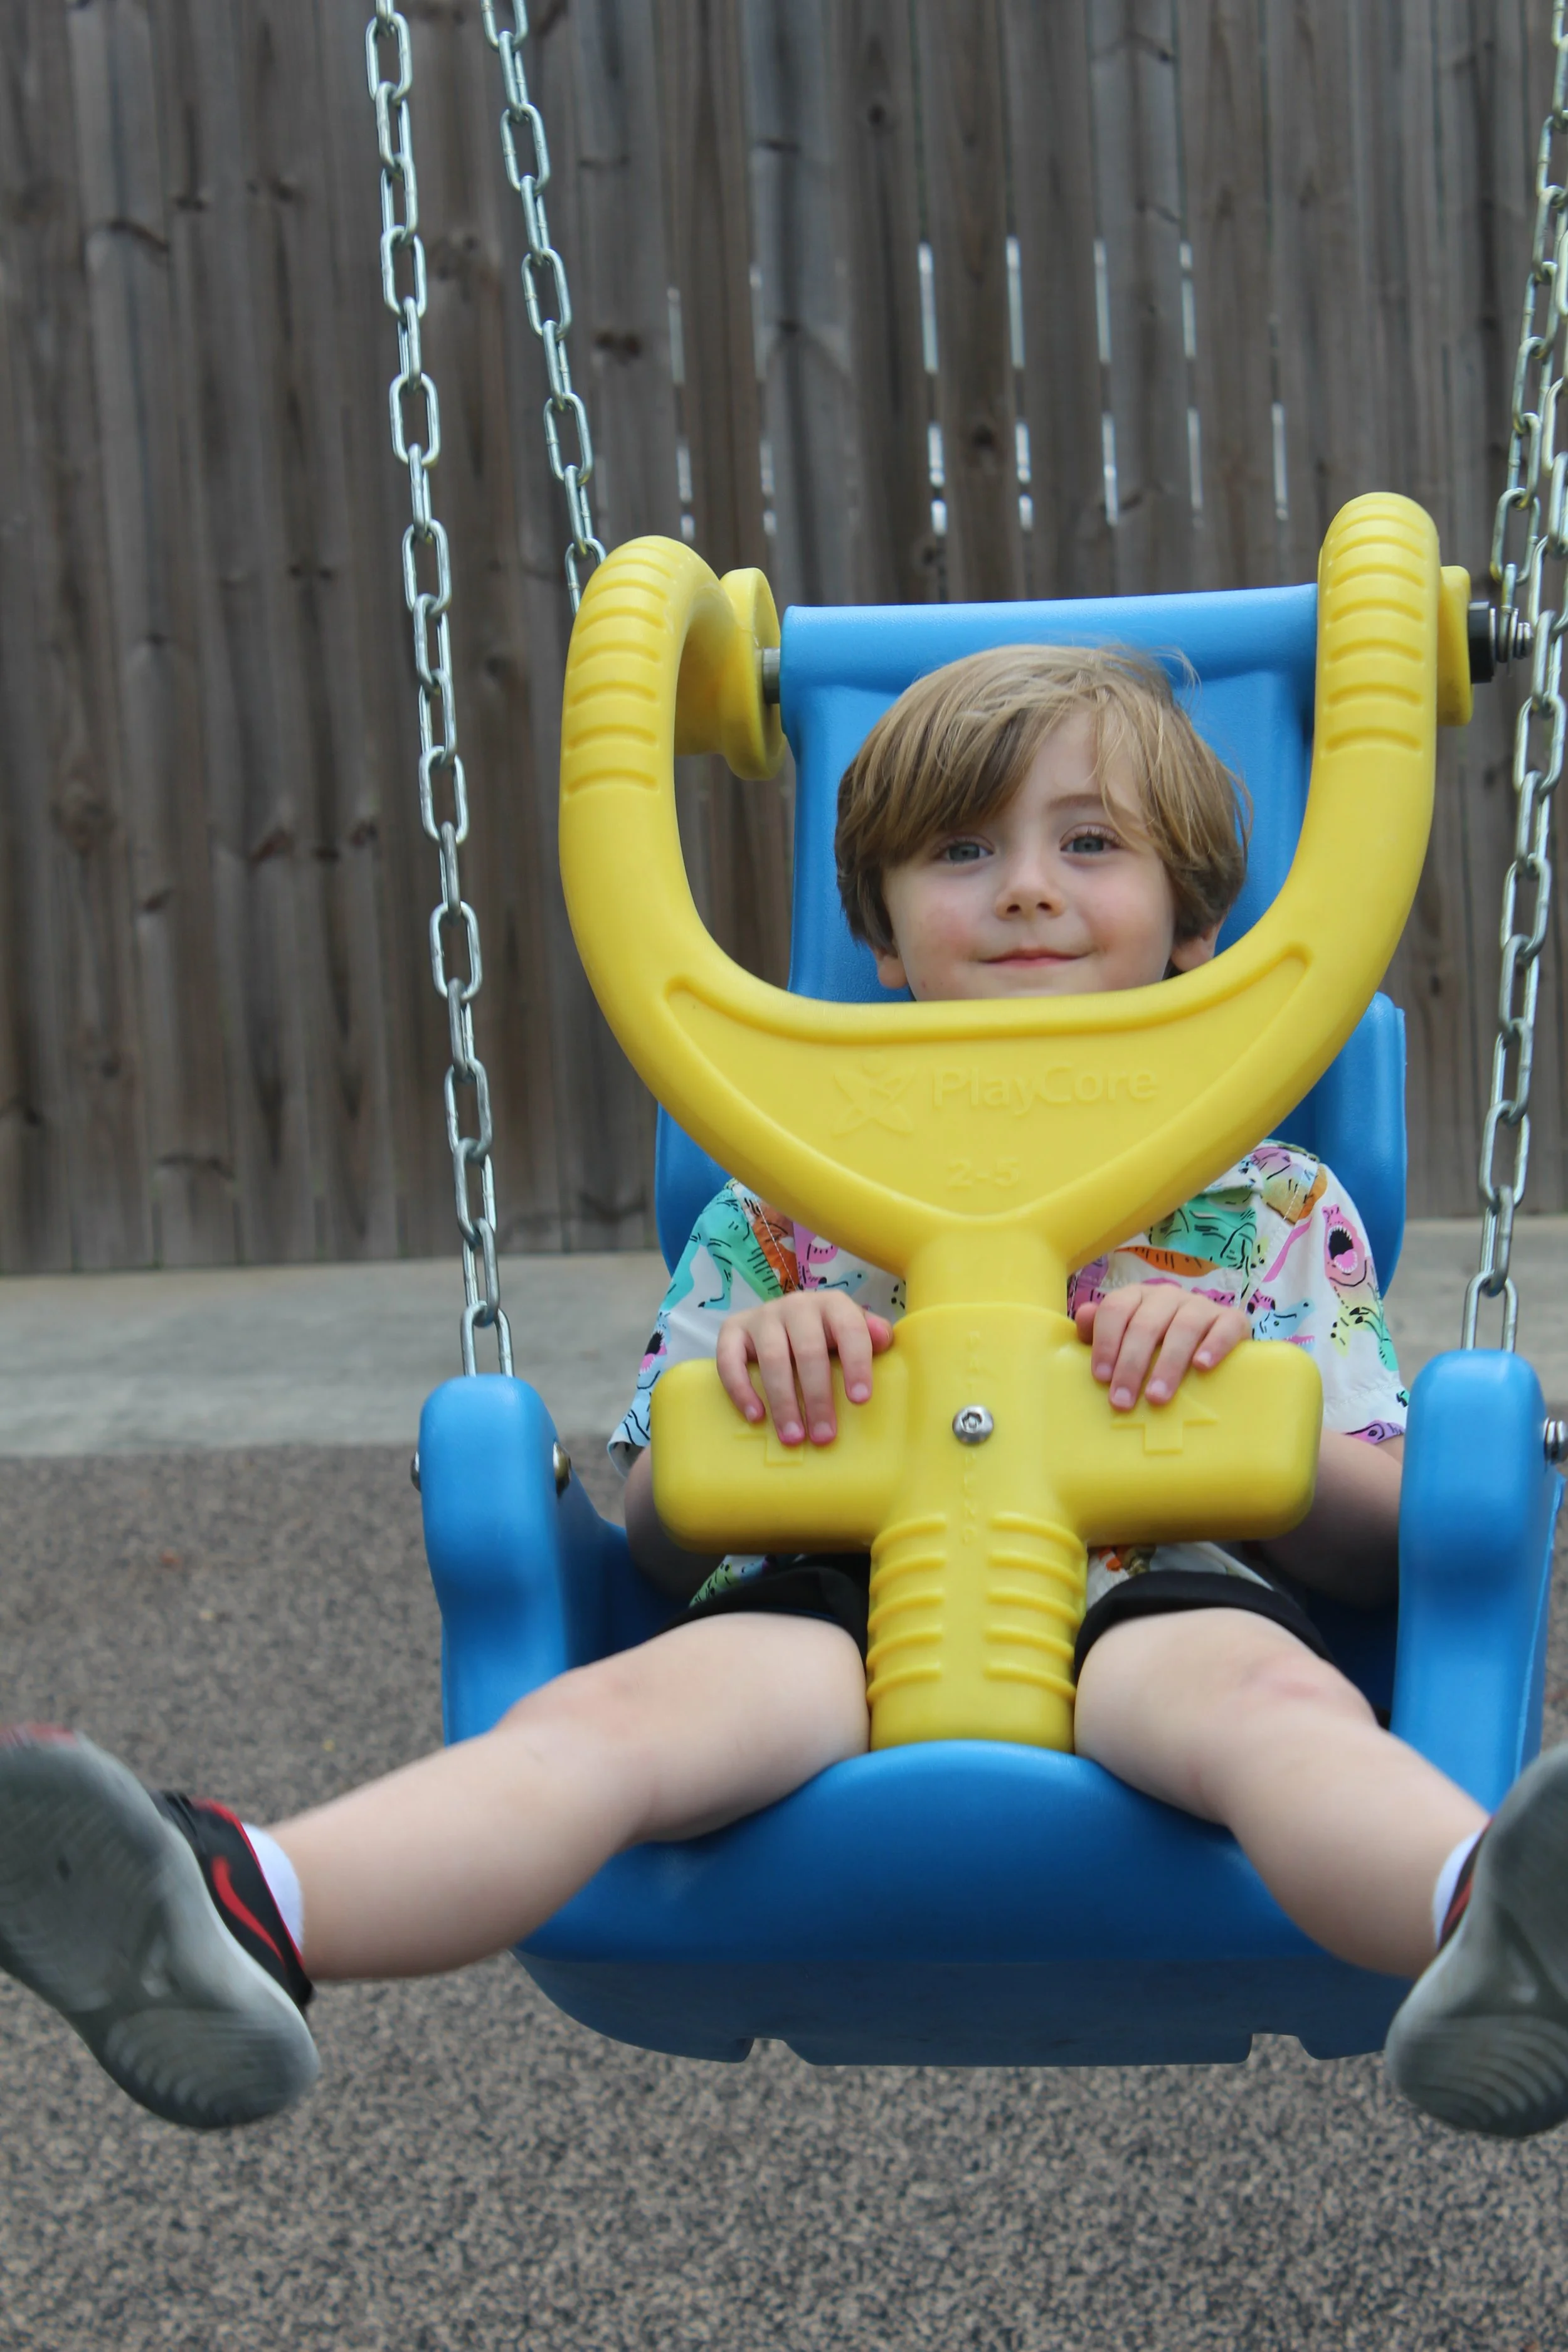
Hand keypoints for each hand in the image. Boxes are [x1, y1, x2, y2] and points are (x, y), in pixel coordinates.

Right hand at [716, 1292, 894, 1444]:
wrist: (779, 1323)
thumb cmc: (826, 1337)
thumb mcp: (852, 1333)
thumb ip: (872, 1335)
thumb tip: (884, 1339)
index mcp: (833, 1305)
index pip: (849, 1330)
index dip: (856, 1363)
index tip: (860, 1399)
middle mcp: (797, 1305)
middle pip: (809, 1351)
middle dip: (817, 1397)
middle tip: (824, 1436)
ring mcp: (763, 1316)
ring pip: (772, 1358)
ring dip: (783, 1402)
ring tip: (793, 1437)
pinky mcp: (733, 1329)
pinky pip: (730, 1359)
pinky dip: (741, 1390)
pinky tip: (756, 1416)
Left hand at [1075, 1283, 1249, 1410]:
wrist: (1211, 1346)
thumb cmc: (1155, 1349)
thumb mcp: (1124, 1340)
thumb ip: (1099, 1330)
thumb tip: (1084, 1313)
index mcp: (1136, 1297)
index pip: (1115, 1309)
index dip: (1106, 1343)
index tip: (1101, 1378)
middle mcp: (1167, 1295)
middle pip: (1146, 1324)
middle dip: (1131, 1365)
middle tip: (1123, 1401)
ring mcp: (1201, 1305)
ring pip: (1183, 1327)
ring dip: (1168, 1363)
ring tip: (1157, 1397)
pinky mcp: (1233, 1320)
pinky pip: (1225, 1327)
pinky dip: (1214, 1345)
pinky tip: (1201, 1366)